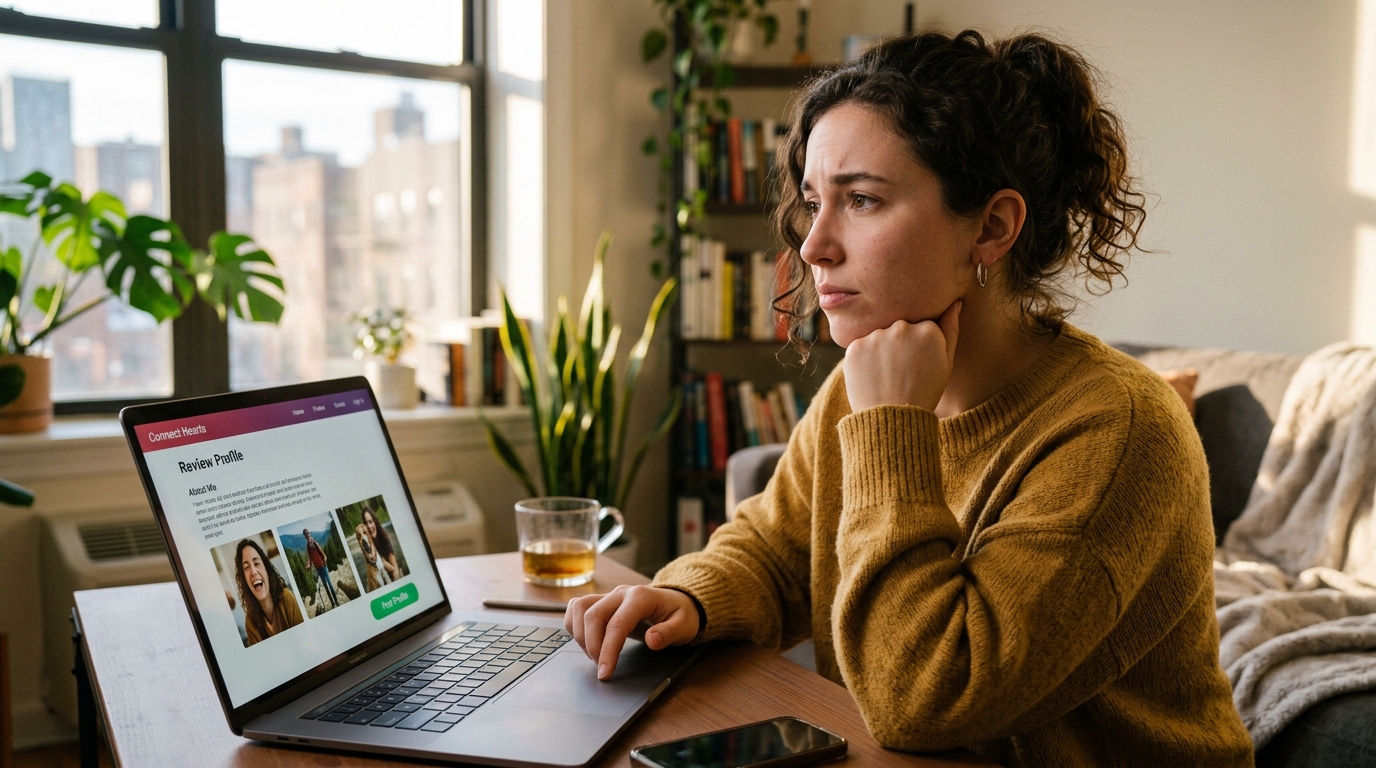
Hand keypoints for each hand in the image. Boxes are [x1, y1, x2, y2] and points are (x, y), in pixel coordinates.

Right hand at [565, 585, 700, 679]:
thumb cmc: (680, 615)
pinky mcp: (601, 600)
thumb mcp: (684, 626)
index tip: (605, 672)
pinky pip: (577, 608)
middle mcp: (621, 592)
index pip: (617, 624)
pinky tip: (587, 642)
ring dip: (581, 635)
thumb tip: (651, 640)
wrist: (677, 603)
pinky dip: (575, 626)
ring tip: (595, 655)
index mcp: (641, 597)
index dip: (607, 650)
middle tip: (602, 668)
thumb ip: (669, 633)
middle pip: (592, 615)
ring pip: (579, 608)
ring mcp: (609, 595)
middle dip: (592, 646)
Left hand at [843, 300, 960, 412]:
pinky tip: (872, 377)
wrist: (893, 419)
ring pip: (878, 336)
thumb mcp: (946, 363)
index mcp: (928, 329)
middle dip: (899, 345)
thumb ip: (950, 329)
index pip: (920, 326)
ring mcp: (876, 336)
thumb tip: (954, 303)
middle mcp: (901, 327)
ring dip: (880, 351)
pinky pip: (860, 346)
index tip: (918, 365)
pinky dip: (864, 359)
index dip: (919, 346)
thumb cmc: (924, 392)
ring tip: (886, 376)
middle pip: (898, 328)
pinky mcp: (854, 347)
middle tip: (901, 372)